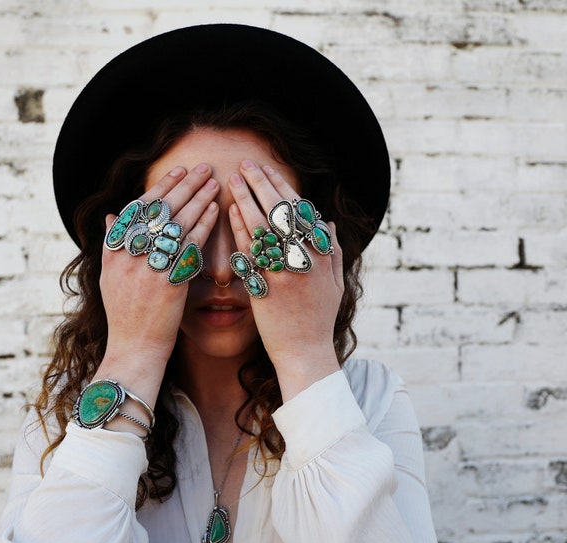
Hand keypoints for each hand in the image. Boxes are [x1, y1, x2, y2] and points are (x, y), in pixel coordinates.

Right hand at [93, 163, 219, 405]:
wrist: (134, 349)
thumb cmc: (125, 315)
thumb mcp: (109, 276)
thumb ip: (111, 244)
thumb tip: (112, 214)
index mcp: (114, 251)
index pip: (140, 208)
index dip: (162, 187)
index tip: (179, 170)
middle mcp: (128, 256)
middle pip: (161, 210)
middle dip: (185, 185)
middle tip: (204, 167)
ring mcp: (148, 268)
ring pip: (178, 223)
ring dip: (199, 199)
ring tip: (215, 182)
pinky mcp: (169, 282)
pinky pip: (190, 245)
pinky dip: (203, 225)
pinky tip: (216, 210)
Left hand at [228, 160, 342, 400]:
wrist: (305, 353)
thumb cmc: (319, 319)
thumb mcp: (336, 283)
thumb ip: (334, 250)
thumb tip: (329, 222)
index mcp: (323, 255)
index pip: (301, 210)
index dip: (283, 187)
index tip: (268, 170)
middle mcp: (305, 260)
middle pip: (280, 212)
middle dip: (261, 184)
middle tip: (246, 165)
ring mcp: (284, 273)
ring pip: (263, 227)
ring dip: (246, 199)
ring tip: (231, 181)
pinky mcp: (264, 287)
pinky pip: (250, 252)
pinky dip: (240, 230)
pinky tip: (230, 212)